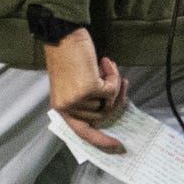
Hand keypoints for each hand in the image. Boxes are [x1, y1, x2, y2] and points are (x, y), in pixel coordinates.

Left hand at [44, 28, 127, 152]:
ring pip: (110, 102)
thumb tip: (110, 108)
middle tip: (122, 81)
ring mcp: (77, 100)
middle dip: (116, 98)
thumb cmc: (69, 57)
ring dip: (114, 84)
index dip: (100, 141)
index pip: (82, 132)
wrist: (63, 36)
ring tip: (108, 67)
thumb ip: (87, 99)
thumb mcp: (73, 84)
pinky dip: (114, 75)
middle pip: (103, 115)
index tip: (117, 146)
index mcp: (61, 108)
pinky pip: (112, 90)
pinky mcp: (88, 89)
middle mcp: (67, 107)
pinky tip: (106, 62)